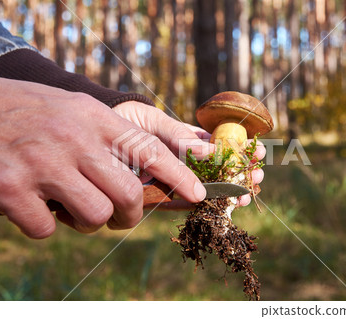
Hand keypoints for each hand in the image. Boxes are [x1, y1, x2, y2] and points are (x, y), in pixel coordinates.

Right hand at [0, 76, 207, 237]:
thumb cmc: (31, 112)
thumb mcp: (76, 109)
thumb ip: (112, 135)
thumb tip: (154, 167)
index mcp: (95, 118)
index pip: (150, 150)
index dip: (179, 176)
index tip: (197, 195)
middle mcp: (74, 139)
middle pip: (128, 195)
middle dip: (130, 215)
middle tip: (121, 217)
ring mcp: (42, 164)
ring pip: (94, 216)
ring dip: (87, 221)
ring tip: (70, 206)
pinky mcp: (10, 189)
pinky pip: (47, 228)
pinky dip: (44, 224)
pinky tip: (32, 204)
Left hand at [113, 101, 264, 209]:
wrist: (89, 132)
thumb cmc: (123, 119)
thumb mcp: (154, 121)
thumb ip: (178, 136)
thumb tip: (209, 151)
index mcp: (184, 140)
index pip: (218, 147)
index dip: (239, 151)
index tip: (257, 152)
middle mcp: (179, 161)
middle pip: (216, 170)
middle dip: (239, 174)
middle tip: (257, 177)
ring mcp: (168, 179)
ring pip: (202, 188)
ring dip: (226, 192)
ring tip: (245, 194)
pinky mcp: (153, 196)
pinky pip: (177, 202)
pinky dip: (196, 205)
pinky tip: (216, 204)